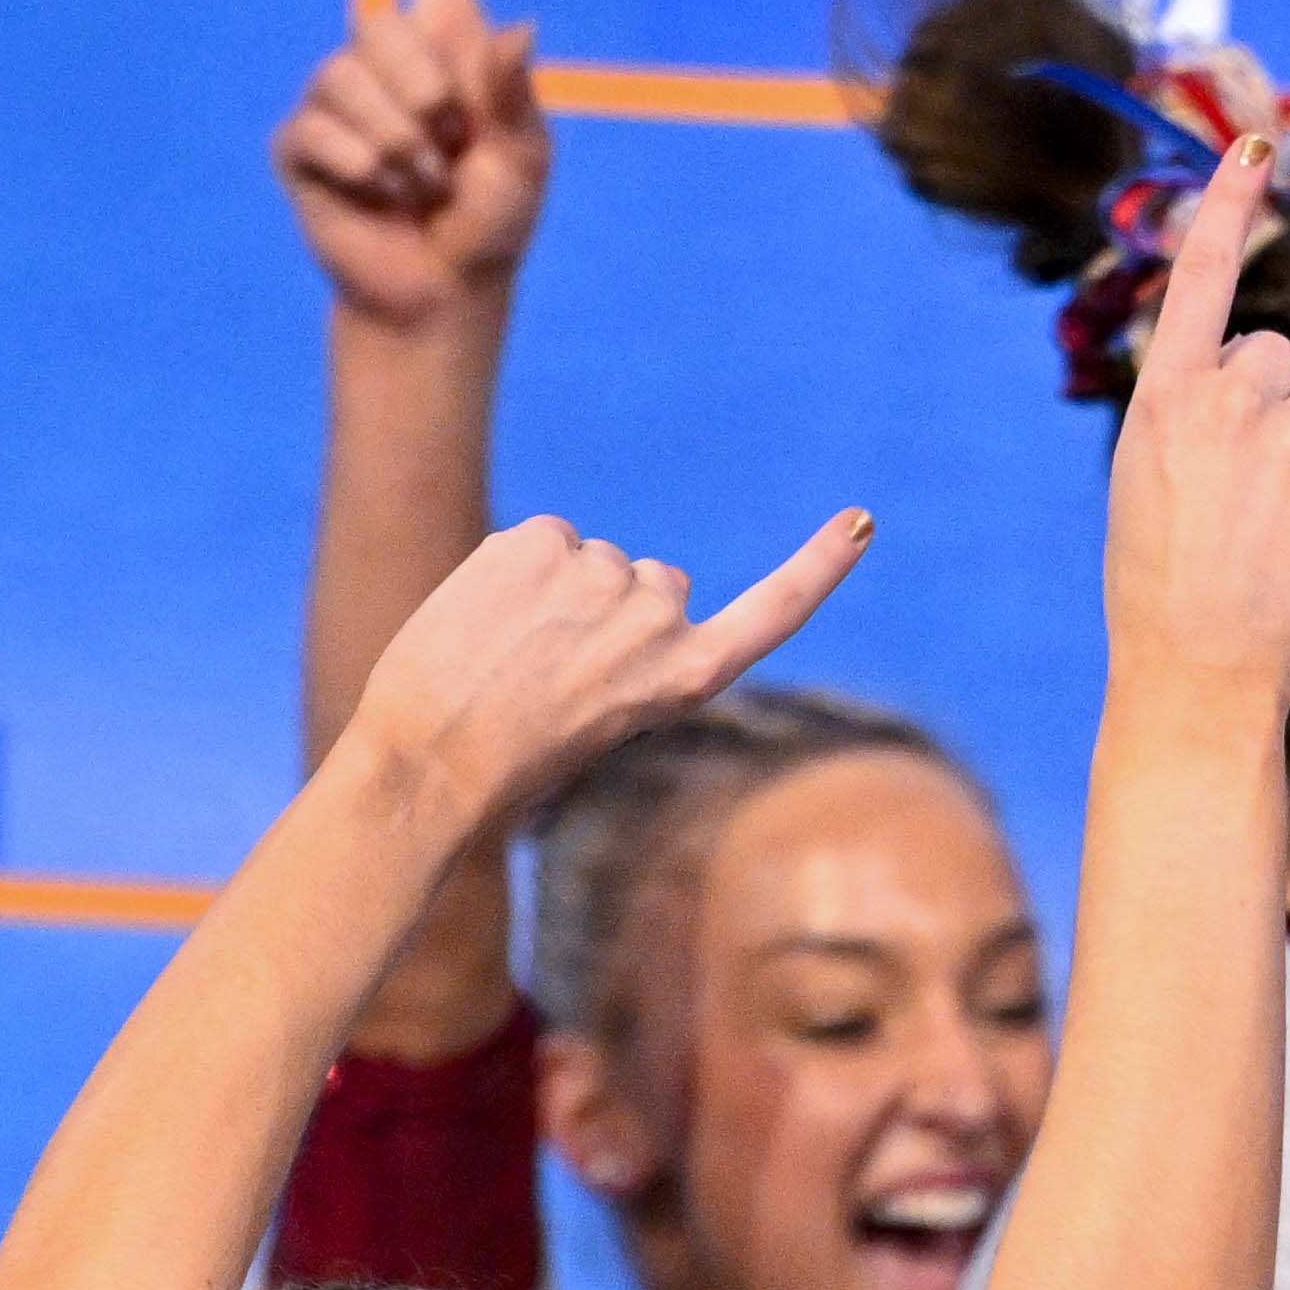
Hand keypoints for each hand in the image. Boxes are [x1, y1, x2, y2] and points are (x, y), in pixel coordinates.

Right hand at [273, 0, 552, 335]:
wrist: (438, 291)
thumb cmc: (492, 222)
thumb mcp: (525, 163)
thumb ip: (515, 98)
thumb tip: (516, 29)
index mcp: (449, 33)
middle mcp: (386, 49)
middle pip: (383, 26)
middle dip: (429, 101)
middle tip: (450, 156)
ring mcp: (335, 91)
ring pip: (351, 81)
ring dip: (402, 147)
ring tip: (419, 185)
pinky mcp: (301, 140)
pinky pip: (325, 132)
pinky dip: (366, 173)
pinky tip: (380, 198)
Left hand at [349, 499, 874, 847]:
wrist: (428, 761)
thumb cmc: (508, 767)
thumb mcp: (595, 723)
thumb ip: (623, 656)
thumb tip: (610, 577)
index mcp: (686, 680)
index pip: (774, 611)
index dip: (820, 566)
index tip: (860, 522)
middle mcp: (661, 619)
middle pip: (653, 583)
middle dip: (610, 610)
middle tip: (549, 670)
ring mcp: (604, 572)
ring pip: (591, 561)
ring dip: (555, 592)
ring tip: (507, 654)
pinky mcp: (545, 539)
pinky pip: (543, 539)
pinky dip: (514, 570)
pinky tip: (486, 619)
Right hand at [1102, 132, 1289, 703]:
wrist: (1196, 674)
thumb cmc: (1161, 586)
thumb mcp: (1153, 480)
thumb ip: (1199, 415)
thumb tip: (1266, 379)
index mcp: (1164, 398)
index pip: (1200, 281)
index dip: (1228, 207)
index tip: (1257, 144)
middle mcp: (1227, 400)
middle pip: (1280, 360)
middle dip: (1273, 410)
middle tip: (1241, 493)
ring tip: (1268, 536)